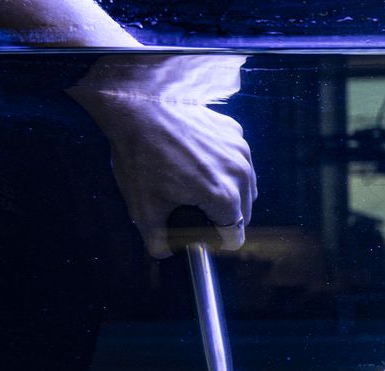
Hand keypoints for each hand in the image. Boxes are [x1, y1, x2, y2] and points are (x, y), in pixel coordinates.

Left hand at [67, 55, 255, 257]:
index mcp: (223, 196)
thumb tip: (163, 252)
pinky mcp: (234, 132)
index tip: (203, 236)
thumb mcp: (142, 206)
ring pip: (246, 186)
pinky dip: (225, 165)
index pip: (236, 236)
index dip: (218, 242)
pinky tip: (199, 159)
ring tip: (198, 184)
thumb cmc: (140, 153)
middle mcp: (240, 174)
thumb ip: (155, 240)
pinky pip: (239, 160)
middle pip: (245, 212)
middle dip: (224, 216)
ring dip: (229, 191)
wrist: (137, 104)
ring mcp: (240, 150)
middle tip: (195, 209)